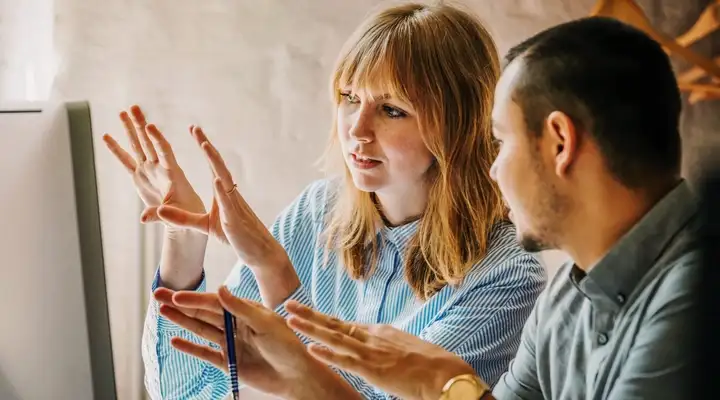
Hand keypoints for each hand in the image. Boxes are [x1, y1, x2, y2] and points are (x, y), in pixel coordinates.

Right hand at [102, 105, 205, 228]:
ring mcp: (148, 170)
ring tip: (122, 112)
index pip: (164, 151)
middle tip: (134, 107)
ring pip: (138, 146)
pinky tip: (106, 136)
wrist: (185, 216)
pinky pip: (125, 161)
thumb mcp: (177, 215)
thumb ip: (160, 215)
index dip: (157, 139)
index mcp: (172, 173)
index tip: (150, 125)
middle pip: (149, 142)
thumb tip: (143, 219)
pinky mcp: (140, 176)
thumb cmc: (187, 214)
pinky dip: (116, 150)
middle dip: (141, 125)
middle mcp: (159, 167)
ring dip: (130, 130)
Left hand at [154, 127, 285, 268]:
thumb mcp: (204, 226)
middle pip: (218, 165)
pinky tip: (217, 179)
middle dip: (206, 146)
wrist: (258, 251)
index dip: (204, 147)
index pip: (212, 165)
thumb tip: (160, 210)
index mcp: (223, 192)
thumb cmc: (235, 236)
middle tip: (195, 128)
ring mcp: (234, 204)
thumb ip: (183, 218)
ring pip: (224, 178)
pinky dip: (222, 190)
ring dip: (214, 161)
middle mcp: (229, 193)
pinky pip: (228, 202)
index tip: (194, 130)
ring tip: (204, 145)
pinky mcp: (235, 219)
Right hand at [154, 286, 361, 399]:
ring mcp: (231, 343)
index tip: (175, 294)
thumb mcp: (266, 323)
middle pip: (203, 313)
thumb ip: (241, 308)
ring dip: (181, 321)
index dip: (194, 299)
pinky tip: (175, 341)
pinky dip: (191, 347)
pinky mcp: (230, 362)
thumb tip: (220, 289)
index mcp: (246, 311)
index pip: (214, 302)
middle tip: (157, 294)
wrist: (298, 376)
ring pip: (201, 330)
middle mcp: (236, 324)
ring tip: (162, 312)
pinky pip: (206, 353)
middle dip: (180, 304)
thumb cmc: (288, 345)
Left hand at [286, 301, 478, 399]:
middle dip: (310, 315)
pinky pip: (345, 360)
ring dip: (310, 328)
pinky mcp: (374, 369)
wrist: (447, 374)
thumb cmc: (432, 366)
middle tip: (288, 305)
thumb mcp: (406, 350)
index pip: (345, 325)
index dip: (324, 320)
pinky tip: (310, 348)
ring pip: (334, 337)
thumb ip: (389, 348)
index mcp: (380, 332)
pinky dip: (327, 354)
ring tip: (289, 319)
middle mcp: (373, 337)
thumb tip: (382, 352)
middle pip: (334, 324)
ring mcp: (372, 352)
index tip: (307, 314)